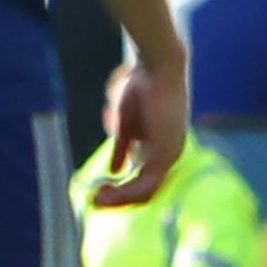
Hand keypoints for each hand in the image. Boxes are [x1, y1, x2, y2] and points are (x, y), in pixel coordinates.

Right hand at [93, 56, 187, 207]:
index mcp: (164, 147)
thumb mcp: (126, 122)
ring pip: (144, 192)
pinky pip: (144, 185)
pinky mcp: (165, 155)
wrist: (156, 65)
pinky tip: (102, 192)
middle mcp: (171, 155)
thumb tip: (114, 169)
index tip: (99, 190)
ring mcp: (170, 156)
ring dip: (118, 199)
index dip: (123, 190)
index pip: (145, 179)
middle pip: (146, 191)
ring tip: (95, 200)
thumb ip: (123, 146)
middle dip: (119, 199)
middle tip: (95, 201)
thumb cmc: (141, 86)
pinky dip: (122, 193)